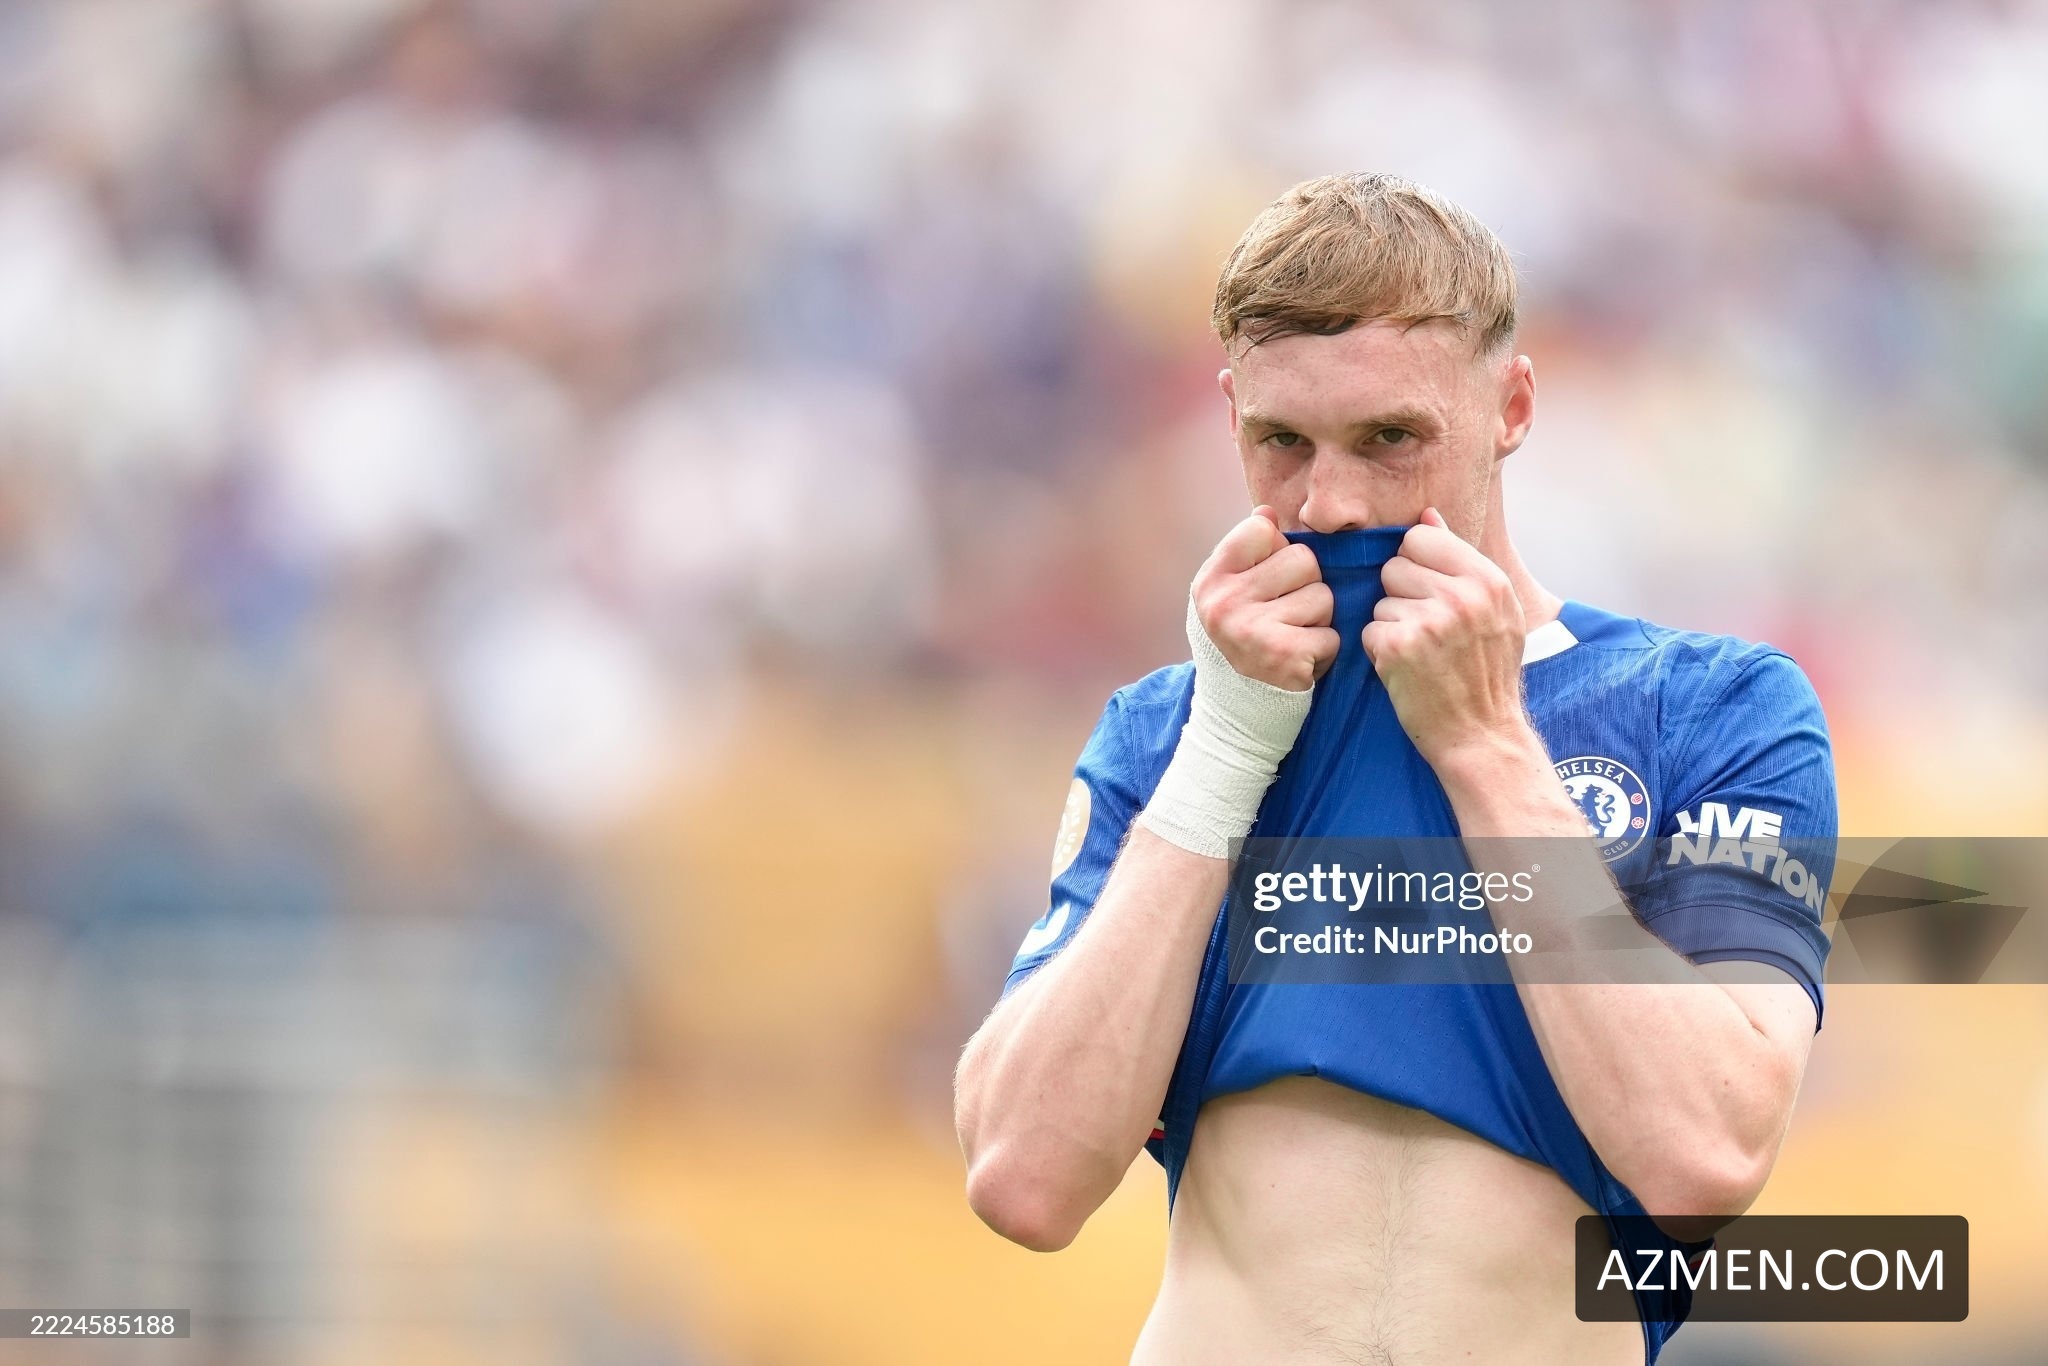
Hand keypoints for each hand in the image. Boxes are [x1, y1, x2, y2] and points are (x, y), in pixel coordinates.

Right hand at [1190, 506, 1339, 691]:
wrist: (1234, 710)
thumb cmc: (1239, 640)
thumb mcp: (1226, 593)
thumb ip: (1246, 552)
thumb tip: (1267, 511)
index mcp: (1211, 580)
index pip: (1262, 529)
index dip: (1276, 552)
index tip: (1267, 581)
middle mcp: (1226, 602)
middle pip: (1303, 559)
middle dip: (1305, 587)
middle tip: (1285, 616)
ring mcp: (1254, 630)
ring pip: (1324, 597)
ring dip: (1318, 620)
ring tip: (1293, 638)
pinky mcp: (1285, 657)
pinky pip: (1332, 635)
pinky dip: (1325, 650)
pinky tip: (1301, 661)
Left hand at [1363, 507, 1531, 765]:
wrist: (1482, 735)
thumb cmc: (1486, 673)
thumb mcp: (1494, 611)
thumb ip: (1460, 560)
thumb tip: (1428, 514)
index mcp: (1488, 580)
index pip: (1421, 537)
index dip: (1416, 565)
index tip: (1429, 593)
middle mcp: (1462, 596)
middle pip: (1395, 565)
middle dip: (1401, 595)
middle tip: (1426, 631)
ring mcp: (1430, 621)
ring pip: (1380, 600)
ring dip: (1391, 625)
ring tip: (1420, 653)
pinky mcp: (1400, 647)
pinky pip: (1369, 631)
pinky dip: (1380, 652)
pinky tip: (1406, 670)